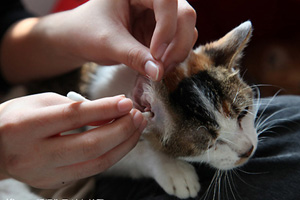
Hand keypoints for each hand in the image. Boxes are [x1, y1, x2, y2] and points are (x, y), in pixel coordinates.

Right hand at [0, 93, 145, 188]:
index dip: (105, 109)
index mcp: (26, 127)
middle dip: (121, 130)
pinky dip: (112, 155)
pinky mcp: (53, 183)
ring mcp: (44, 174)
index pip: (74, 117)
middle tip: (138, 116)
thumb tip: (116, 111)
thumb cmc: (21, 117)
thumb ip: (80, 107)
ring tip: (136, 129)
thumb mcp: (46, 102)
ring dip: (123, 145)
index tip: (128, 103)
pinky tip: (122, 142)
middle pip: (90, 145)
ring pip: (96, 163)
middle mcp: (34, 155)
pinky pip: (91, 170)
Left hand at [42, 0, 196, 80]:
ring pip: (186, 30)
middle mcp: (152, 0)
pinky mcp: (159, 32)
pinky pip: (178, 43)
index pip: (167, 1)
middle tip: (162, 68)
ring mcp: (158, 16)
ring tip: (159, 70)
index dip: (167, 27)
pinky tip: (158, 69)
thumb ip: (133, 56)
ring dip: (178, 53)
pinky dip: (173, 58)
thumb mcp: (107, 42)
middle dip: (177, 44)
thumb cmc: (86, 32)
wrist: (78, 39)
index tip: (155, 54)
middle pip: (184, 15)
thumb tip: (159, 73)